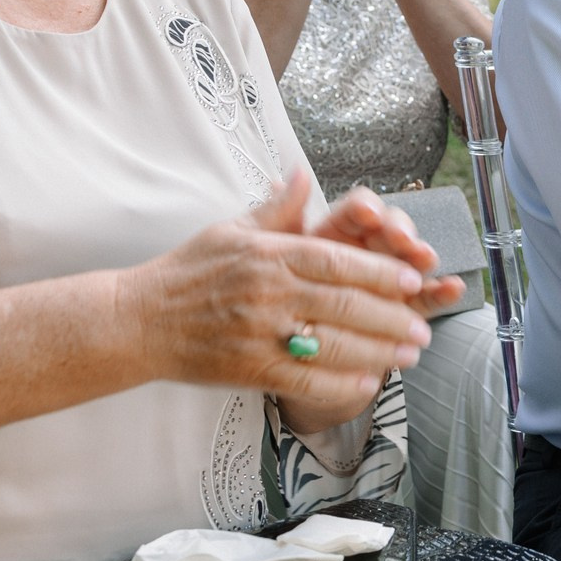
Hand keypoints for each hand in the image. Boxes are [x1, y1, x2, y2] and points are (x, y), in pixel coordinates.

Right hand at [137, 171, 442, 426]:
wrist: (137, 321)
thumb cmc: (188, 273)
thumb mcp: (232, 230)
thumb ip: (277, 209)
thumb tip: (302, 175)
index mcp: (269, 255)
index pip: (336, 261)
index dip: (380, 271)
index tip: (413, 280)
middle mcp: (268, 293)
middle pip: (344, 304)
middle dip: (391, 317)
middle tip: (423, 325)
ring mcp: (259, 334)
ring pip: (332, 345)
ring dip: (378, 352)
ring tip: (409, 354)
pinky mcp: (250, 370)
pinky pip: (305, 380)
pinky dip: (340, 384)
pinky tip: (368, 383)